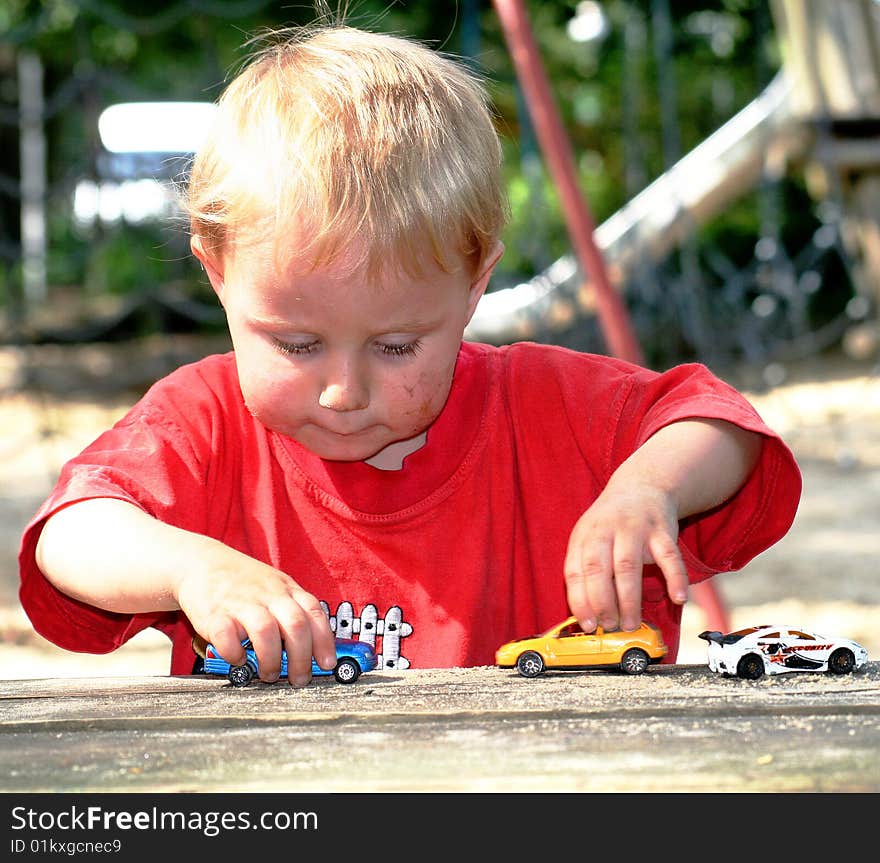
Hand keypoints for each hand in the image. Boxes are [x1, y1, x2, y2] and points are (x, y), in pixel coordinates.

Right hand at [175, 550, 335, 686]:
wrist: (201, 562)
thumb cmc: (243, 581)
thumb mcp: (276, 587)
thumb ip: (294, 611)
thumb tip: (313, 648)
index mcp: (287, 590)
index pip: (314, 613)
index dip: (324, 641)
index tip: (327, 664)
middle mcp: (268, 595)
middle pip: (295, 625)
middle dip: (301, 658)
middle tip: (298, 679)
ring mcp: (241, 603)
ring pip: (266, 631)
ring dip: (271, 660)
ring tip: (269, 674)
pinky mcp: (214, 614)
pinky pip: (227, 637)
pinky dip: (234, 654)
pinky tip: (238, 659)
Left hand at [563, 478, 688, 632]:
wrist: (642, 486)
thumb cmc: (611, 522)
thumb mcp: (588, 538)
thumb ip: (585, 570)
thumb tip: (585, 614)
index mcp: (584, 536)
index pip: (576, 572)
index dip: (580, 601)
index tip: (586, 625)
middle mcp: (606, 531)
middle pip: (599, 570)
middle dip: (603, 604)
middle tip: (609, 627)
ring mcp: (634, 529)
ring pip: (628, 567)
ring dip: (629, 600)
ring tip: (631, 623)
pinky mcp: (662, 531)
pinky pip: (670, 556)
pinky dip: (676, 578)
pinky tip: (678, 598)